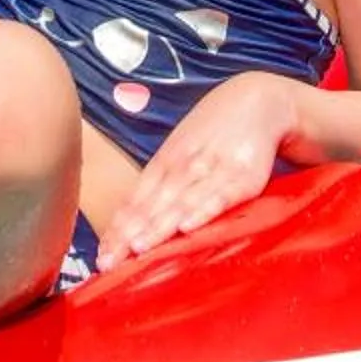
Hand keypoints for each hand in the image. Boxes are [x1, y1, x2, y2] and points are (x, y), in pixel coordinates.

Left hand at [97, 71, 294, 271]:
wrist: (258, 99)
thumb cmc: (215, 131)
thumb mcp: (183, 150)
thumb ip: (163, 182)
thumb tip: (133, 219)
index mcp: (166, 162)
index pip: (136, 200)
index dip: (118, 229)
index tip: (102, 256)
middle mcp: (184, 167)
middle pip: (152, 205)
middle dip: (130, 235)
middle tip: (109, 262)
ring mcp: (212, 170)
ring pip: (180, 203)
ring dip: (159, 226)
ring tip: (139, 248)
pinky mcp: (243, 175)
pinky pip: (221, 195)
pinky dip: (204, 210)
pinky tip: (188, 227)